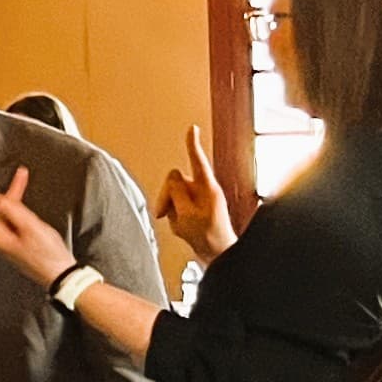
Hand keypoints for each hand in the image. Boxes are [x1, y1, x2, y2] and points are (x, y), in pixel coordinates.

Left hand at [0, 166, 74, 289]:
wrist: (61, 274)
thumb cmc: (48, 254)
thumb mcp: (31, 227)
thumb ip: (11, 211)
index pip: (3, 204)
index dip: (15, 187)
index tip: (21, 172)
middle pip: (8, 211)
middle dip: (21, 204)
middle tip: (28, 190)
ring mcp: (7, 244)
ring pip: (15, 218)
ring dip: (27, 214)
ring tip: (40, 225)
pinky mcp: (16, 246)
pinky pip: (19, 226)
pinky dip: (28, 221)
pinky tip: (39, 228)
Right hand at [153, 125, 236, 260]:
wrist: (216, 253)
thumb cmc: (206, 235)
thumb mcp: (186, 214)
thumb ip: (176, 192)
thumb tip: (173, 178)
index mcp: (207, 188)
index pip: (198, 160)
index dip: (192, 144)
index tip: (192, 128)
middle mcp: (204, 189)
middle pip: (175, 178)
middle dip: (166, 194)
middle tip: (165, 213)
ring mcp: (200, 198)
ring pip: (173, 191)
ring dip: (170, 206)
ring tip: (178, 222)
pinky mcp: (195, 206)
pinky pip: (176, 202)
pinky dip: (174, 212)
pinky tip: (181, 224)